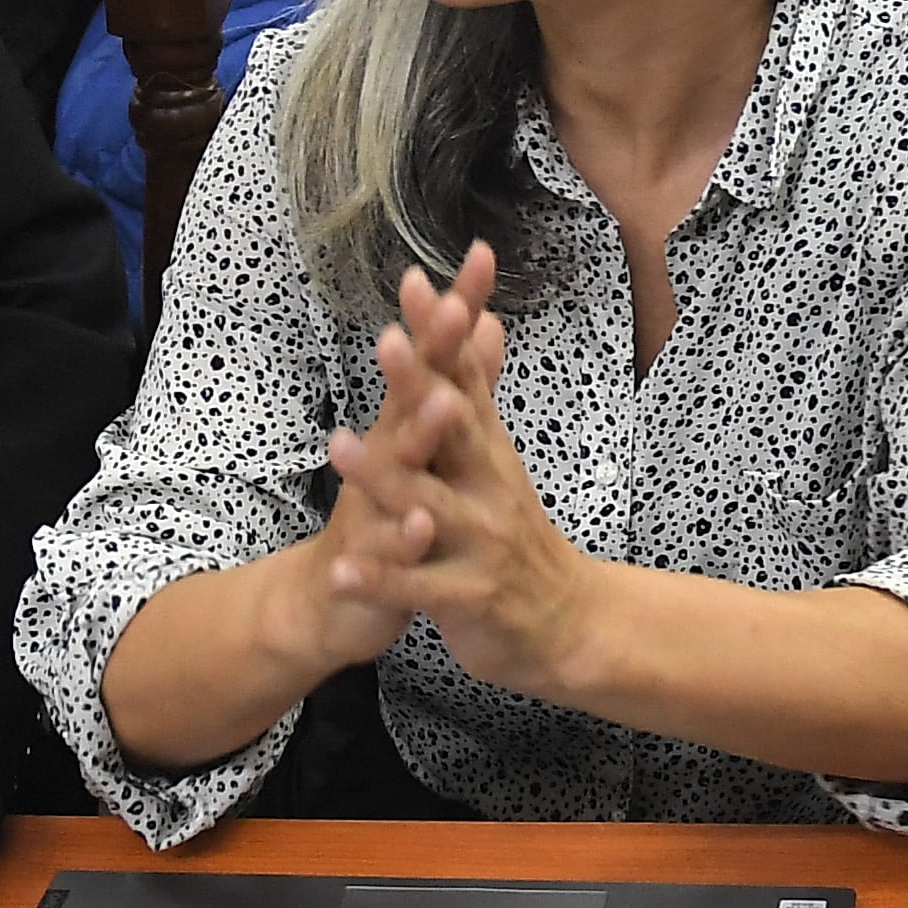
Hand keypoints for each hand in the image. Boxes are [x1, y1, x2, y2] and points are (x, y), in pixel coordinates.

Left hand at [322, 244, 599, 701]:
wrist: (572, 625)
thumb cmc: (518, 538)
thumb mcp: (499, 460)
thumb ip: (480, 393)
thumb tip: (483, 319)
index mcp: (489, 452)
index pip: (463, 379)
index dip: (442, 332)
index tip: (416, 283)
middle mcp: (489, 486)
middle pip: (453, 427)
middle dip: (420, 384)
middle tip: (388, 341)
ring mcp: (482, 542)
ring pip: (428, 505)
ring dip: (383, 475)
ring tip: (336, 445)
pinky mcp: (470, 596)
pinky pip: (418, 587)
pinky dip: (380, 579)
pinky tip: (343, 570)